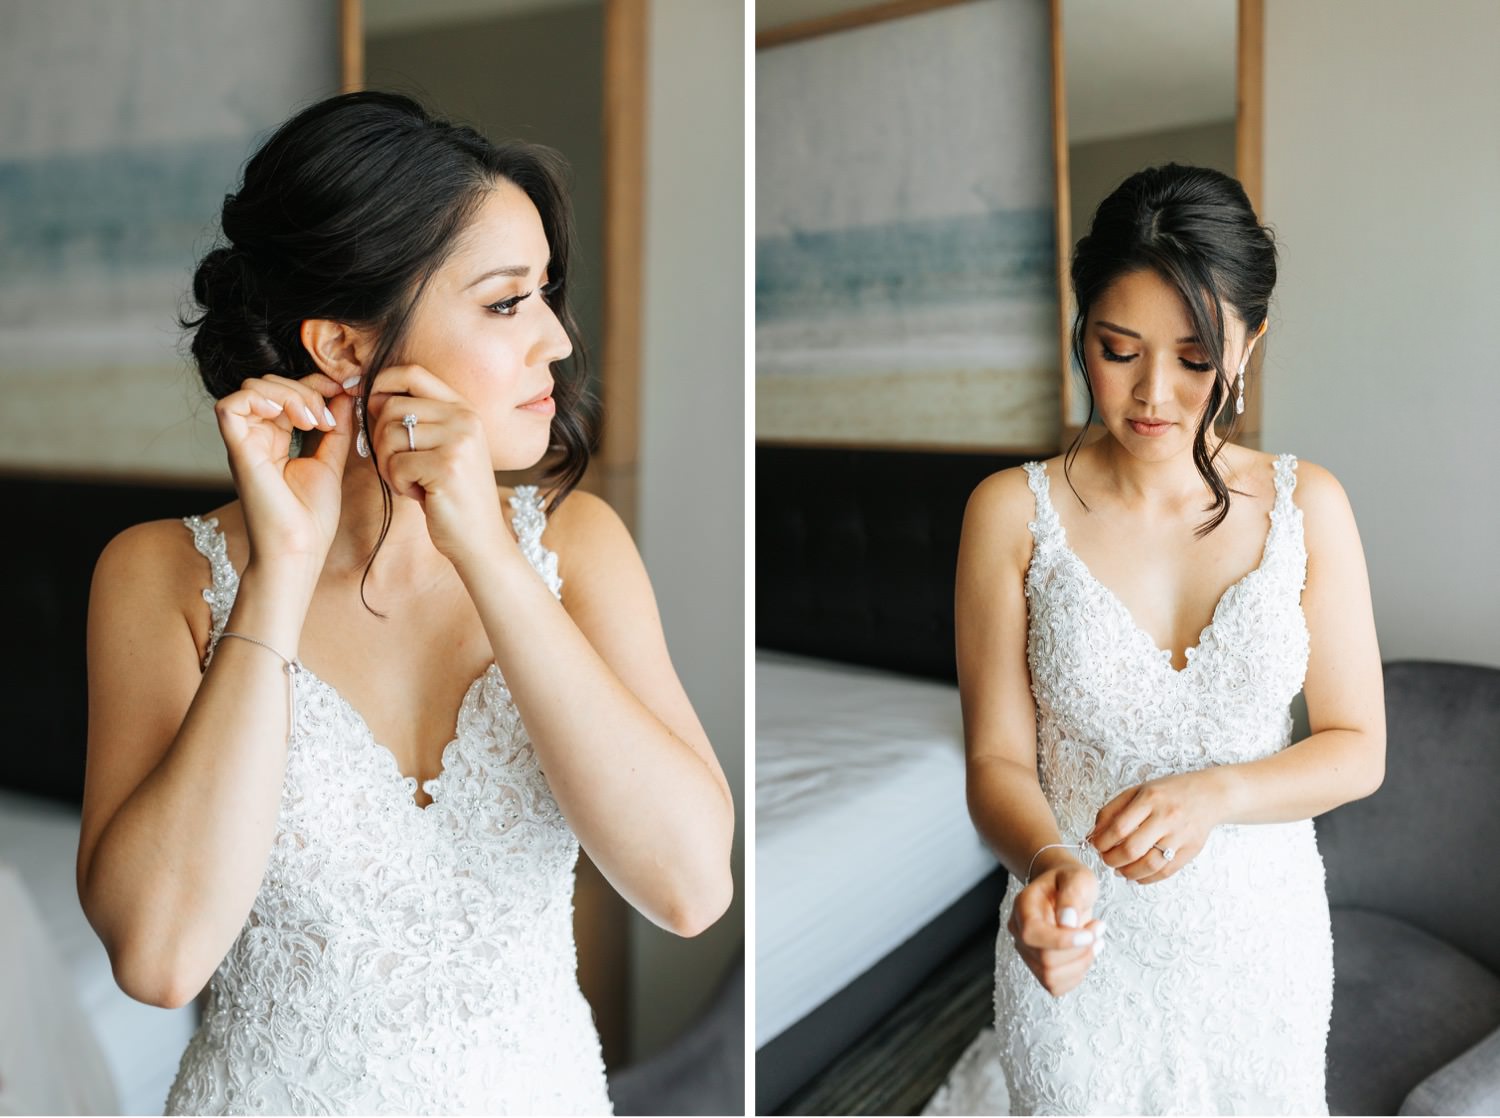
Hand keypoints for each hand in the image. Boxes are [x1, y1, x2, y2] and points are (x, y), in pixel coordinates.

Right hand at [213, 371, 353, 568]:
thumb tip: (346, 393)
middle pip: (269, 384)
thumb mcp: (330, 461)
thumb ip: (336, 427)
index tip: (346, 390)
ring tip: (312, 421)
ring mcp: (245, 443)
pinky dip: (259, 399)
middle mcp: (256, 438)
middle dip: (305, 389)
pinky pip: (230, 406)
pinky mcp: (238, 451)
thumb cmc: (311, 517)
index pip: (287, 392)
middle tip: (326, 417)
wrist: (299, 549)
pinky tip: (288, 416)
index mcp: (276, 440)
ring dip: (289, 394)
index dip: (315, 384)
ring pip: (252, 388)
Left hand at [364, 364, 513, 567]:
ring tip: (413, 481)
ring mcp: (459, 441)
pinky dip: (399, 484)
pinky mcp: (447, 467)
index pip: (412, 373)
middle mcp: (465, 418)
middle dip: (380, 438)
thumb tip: (369, 395)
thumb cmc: (453, 494)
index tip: (365, 402)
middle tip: (398, 465)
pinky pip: (396, 464)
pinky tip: (421, 495)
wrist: (481, 539)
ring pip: (389, 435)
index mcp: (464, 408)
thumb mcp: (444, 447)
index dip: (381, 382)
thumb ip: (418, 419)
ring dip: (389, 464)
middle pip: (391, 406)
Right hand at [1008, 861, 1105, 997]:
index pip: (1032, 933)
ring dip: (1082, 963)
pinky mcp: (1038, 966)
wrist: (1063, 889)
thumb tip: (1067, 922)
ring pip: (1051, 977)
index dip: (1062, 941)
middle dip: (1080, 951)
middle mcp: (1019, 930)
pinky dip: (1077, 975)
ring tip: (1096, 940)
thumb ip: (1072, 896)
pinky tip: (1087, 953)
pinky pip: (1056, 986)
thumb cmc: (1069, 881)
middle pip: (1045, 960)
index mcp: (1023, 905)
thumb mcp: (1077, 878)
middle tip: (1099, 929)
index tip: (1090, 934)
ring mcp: (1026, 951)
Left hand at [1088, 770, 1224, 884]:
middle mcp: (1166, 817)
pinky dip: (1146, 878)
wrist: (1208, 795)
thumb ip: (1112, 810)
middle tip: (1106, 859)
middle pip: (1132, 849)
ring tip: (1119, 869)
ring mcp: (1180, 836)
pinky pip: (1165, 872)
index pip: (1118, 827)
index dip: (1102, 842)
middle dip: (1112, 859)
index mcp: (1150, 799)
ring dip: (1127, 872)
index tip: (1096, 845)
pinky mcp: (1191, 851)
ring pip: (1149, 864)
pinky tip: (1136, 874)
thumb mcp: (1137, 791)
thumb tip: (1093, 834)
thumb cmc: (1168, 793)